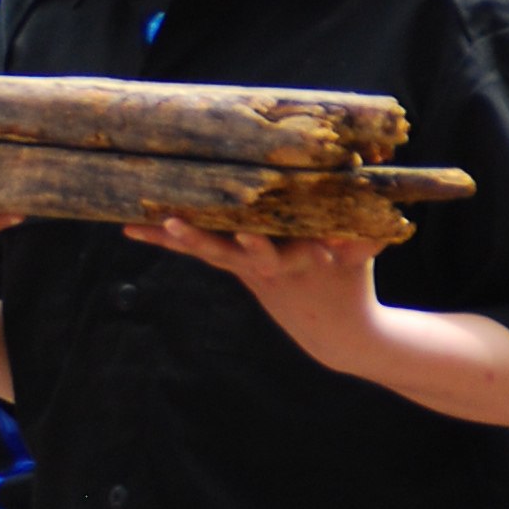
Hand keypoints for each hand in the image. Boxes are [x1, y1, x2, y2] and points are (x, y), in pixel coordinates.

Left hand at [122, 214, 378, 371]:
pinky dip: (168, 239)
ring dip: (171, 238)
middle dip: (200, 238)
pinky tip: (132, 227)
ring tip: (136, 225)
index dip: (259, 243)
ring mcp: (244, 268)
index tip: (244, 232)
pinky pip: (196, 250)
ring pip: (203, 251)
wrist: (335, 335)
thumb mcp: (362, 253)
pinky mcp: (232, 266)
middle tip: (172, 223)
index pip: (276, 252)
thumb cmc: (352, 281)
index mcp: (296, 263)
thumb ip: (365, 226)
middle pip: (226, 252)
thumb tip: (376, 173)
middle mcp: (264, 268)